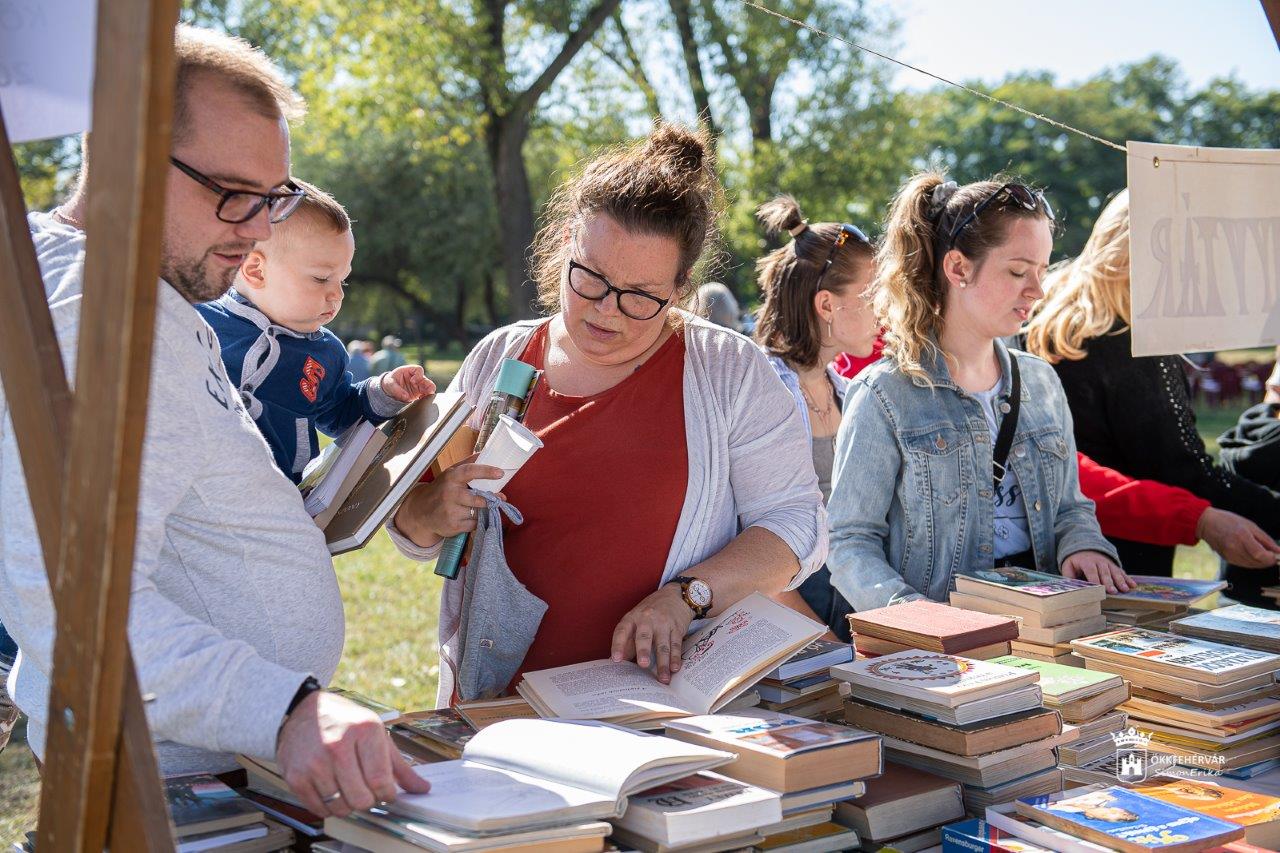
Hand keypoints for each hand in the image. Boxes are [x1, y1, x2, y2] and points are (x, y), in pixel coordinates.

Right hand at [276, 691, 429, 817]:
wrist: (302, 711)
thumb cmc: (344, 722)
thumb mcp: (376, 733)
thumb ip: (400, 765)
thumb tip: (422, 788)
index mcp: (364, 731)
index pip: (381, 781)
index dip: (388, 794)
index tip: (387, 793)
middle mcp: (338, 745)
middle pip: (362, 799)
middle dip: (369, 801)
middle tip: (367, 791)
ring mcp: (315, 762)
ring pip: (341, 807)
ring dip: (348, 805)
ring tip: (348, 788)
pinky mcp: (296, 776)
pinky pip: (318, 809)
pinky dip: (328, 807)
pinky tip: (331, 790)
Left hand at [380, 365, 435, 402]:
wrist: (388, 390)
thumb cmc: (389, 382)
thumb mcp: (390, 384)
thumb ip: (397, 390)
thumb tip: (407, 397)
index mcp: (410, 370)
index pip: (419, 370)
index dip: (418, 375)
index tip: (413, 382)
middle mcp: (416, 378)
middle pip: (427, 380)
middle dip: (428, 386)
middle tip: (426, 392)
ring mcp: (418, 386)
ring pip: (429, 388)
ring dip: (429, 393)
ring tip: (424, 398)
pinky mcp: (419, 394)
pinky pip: (426, 395)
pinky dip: (426, 398)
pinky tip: (421, 401)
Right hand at [392, 454, 504, 547]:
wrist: (421, 512)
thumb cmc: (440, 490)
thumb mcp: (450, 473)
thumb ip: (468, 464)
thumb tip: (485, 453)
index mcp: (451, 478)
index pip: (470, 471)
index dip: (486, 472)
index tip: (500, 473)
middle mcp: (450, 494)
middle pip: (479, 499)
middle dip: (491, 499)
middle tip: (500, 498)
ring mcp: (451, 511)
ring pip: (478, 512)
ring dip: (483, 510)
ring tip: (480, 507)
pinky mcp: (452, 526)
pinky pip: (474, 525)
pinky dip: (475, 521)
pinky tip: (469, 517)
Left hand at [611, 584, 695, 684]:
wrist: (675, 596)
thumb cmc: (651, 613)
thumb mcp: (636, 621)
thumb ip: (628, 641)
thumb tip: (617, 662)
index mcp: (632, 618)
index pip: (622, 631)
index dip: (618, 645)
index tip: (616, 659)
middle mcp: (646, 619)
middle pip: (644, 637)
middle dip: (643, 651)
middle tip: (643, 665)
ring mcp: (663, 623)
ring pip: (662, 645)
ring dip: (663, 663)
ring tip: (663, 679)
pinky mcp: (677, 628)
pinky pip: (676, 644)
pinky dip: (676, 657)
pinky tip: (675, 668)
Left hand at [1061, 550, 1134, 593]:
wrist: (1084, 549)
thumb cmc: (1076, 562)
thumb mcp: (1068, 566)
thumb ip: (1069, 576)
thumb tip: (1070, 587)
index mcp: (1086, 562)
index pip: (1091, 571)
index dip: (1095, 580)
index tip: (1099, 588)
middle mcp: (1099, 562)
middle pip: (1104, 573)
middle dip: (1109, 582)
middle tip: (1113, 591)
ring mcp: (1108, 563)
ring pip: (1115, 572)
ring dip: (1121, 581)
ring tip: (1125, 589)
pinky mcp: (1114, 566)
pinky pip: (1121, 572)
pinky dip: (1128, 578)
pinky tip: (1133, 585)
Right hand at [1197, 507, 1279, 568]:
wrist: (1207, 524)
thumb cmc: (1228, 521)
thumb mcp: (1250, 525)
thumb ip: (1265, 539)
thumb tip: (1278, 550)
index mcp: (1242, 536)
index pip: (1260, 554)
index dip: (1271, 558)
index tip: (1276, 555)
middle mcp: (1234, 547)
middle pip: (1257, 562)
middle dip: (1268, 561)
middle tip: (1272, 555)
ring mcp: (1230, 555)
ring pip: (1251, 565)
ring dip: (1261, 563)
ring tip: (1263, 555)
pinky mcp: (1227, 559)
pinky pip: (1244, 565)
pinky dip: (1252, 562)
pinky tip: (1253, 555)